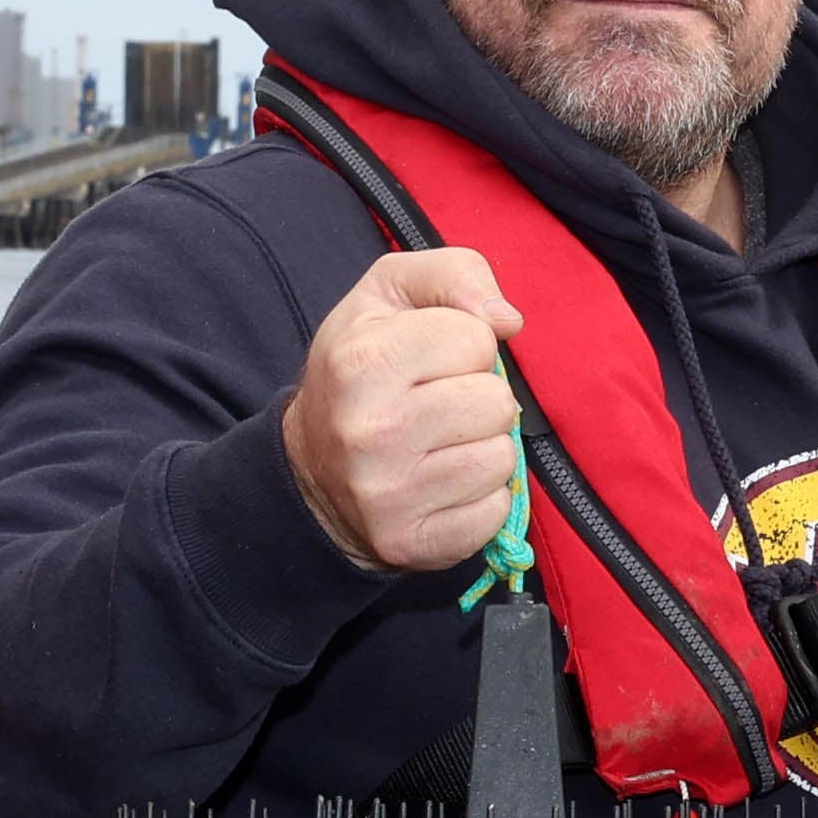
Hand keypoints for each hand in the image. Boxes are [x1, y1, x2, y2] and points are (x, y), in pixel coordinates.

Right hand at [282, 250, 526, 571]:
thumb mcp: (388, 295)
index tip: (432, 361)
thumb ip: (453, 274)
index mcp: (360, 361)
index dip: (465, 345)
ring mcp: (390, 495)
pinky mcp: (413, 542)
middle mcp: (370, 432)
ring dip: (483, 448)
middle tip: (441, 406)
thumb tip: (507, 320)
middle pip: (496, 402)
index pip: (476, 339)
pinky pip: (495, 512)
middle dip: (479, 398)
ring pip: (501, 458)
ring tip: (442, 445)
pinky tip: (443, 485)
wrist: (310, 472)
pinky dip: (481, 498)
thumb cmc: (361, 372)